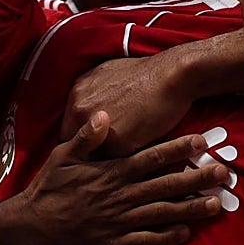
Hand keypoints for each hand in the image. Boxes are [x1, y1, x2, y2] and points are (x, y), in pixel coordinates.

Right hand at [12, 112, 227, 244]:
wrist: (32, 226)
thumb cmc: (49, 187)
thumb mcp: (63, 155)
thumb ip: (87, 137)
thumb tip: (105, 115)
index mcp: (112, 173)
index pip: (152, 158)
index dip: (178, 150)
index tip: (201, 142)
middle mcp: (122, 196)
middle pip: (166, 185)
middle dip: (197, 179)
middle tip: (223, 174)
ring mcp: (120, 221)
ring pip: (163, 213)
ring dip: (191, 209)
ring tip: (216, 204)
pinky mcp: (115, 244)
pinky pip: (146, 241)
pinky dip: (166, 238)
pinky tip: (186, 233)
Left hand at [61, 55, 191, 156]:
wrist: (174, 74)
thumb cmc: (148, 73)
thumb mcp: (109, 73)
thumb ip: (93, 93)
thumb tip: (89, 107)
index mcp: (77, 93)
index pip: (69, 128)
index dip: (83, 139)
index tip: (94, 146)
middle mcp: (80, 110)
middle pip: (75, 145)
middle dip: (89, 154)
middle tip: (100, 163)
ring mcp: (97, 127)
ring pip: (94, 156)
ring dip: (104, 163)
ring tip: (115, 171)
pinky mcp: (117, 143)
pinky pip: (116, 163)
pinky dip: (124, 164)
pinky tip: (133, 163)